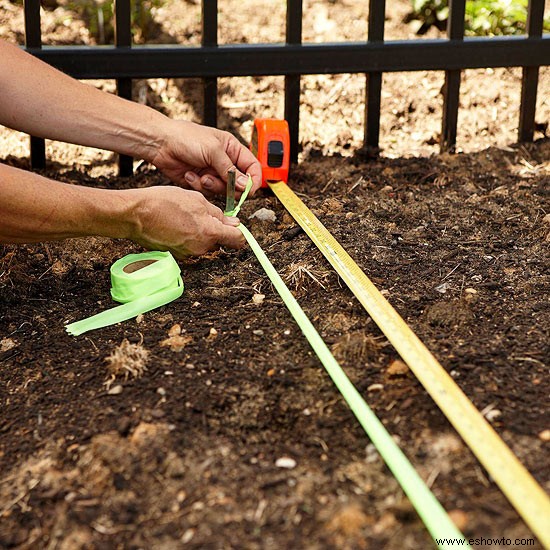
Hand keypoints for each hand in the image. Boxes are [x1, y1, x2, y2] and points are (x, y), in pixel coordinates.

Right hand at [126, 186, 243, 257]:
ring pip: (204, 243)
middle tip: (202, 214)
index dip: (239, 232)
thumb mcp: (196, 199)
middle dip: (216, 230)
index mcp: (210, 234)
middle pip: (220, 242)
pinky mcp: (177, 255)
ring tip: (186, 217)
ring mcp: (188, 254)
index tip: (236, 227)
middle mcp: (201, 248)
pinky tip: (177, 224)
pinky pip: (190, 246)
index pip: (238, 240)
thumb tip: (232, 223)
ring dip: (201, 233)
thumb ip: (217, 213)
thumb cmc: (162, 203)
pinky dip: (188, 237)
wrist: (135, 215)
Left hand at [150, 120, 261, 196]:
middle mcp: (224, 163)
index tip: (248, 190)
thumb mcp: (213, 150)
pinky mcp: (201, 182)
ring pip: (223, 191)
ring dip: (211, 186)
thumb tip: (244, 185)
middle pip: (239, 184)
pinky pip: (207, 193)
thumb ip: (230, 170)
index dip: (253, 181)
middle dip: (228, 186)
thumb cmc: (185, 137)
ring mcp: (213, 173)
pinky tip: (189, 175)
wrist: (160, 143)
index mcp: (232, 150)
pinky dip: (198, 186)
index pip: (252, 168)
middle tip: (220, 182)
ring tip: (200, 176)